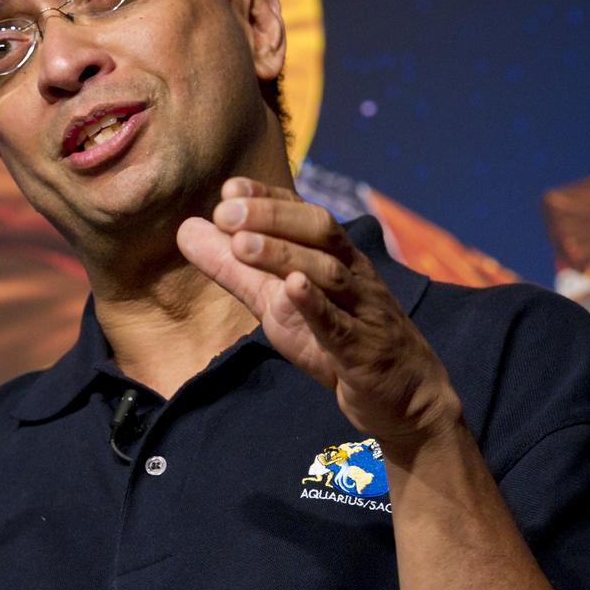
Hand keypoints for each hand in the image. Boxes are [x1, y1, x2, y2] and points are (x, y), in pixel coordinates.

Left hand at [176, 178, 461, 448]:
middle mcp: (352, 274)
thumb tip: (185, 229)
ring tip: (242, 244)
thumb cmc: (335, 342)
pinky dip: (316, 305)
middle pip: (319, 230)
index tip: (230, 189)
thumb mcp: (276, 302)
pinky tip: (293, 288)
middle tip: (225, 211)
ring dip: (283, 255)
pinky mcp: (362, 351)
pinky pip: (341, 323)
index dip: (269, 198)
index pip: (303, 213)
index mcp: (333, 257)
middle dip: (272, 216)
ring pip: (328, 272)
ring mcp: (362, 310)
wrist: (404, 400)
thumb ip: (234, 269)